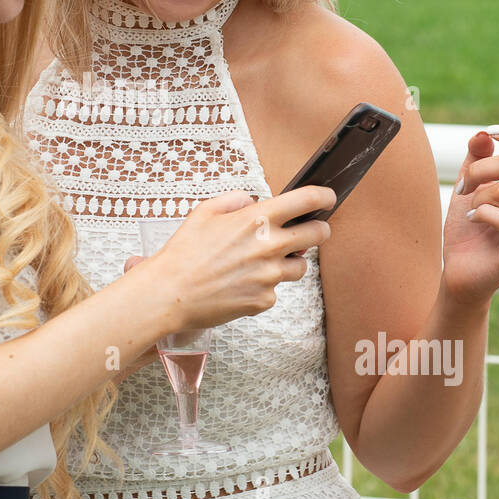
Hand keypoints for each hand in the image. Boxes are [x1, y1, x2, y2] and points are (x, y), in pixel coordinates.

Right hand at [126, 186, 335, 332]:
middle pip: (318, 235)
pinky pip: (275, 291)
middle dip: (319, 230)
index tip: (327, 198)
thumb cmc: (184, 252)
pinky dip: (263, 286)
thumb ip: (235, 200)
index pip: (307, 200)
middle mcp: (270, 247)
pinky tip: (240, 283)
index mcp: (257, 219)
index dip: (323, 197)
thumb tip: (253, 201)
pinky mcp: (264, 301)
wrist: (170, 293)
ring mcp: (270, 276)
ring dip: (290, 261)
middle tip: (311, 230)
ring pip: (300, 267)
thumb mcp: (204, 211)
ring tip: (262, 262)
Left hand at [442, 123, 498, 306]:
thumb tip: (484, 135)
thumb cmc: (468, 228)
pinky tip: (472, 221)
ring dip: (475, 197)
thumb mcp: (469, 186)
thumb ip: (477, 159)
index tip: (493, 133)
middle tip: (462, 187)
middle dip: (477, 170)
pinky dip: (479, 214)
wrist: (458, 270)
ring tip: (470, 211)